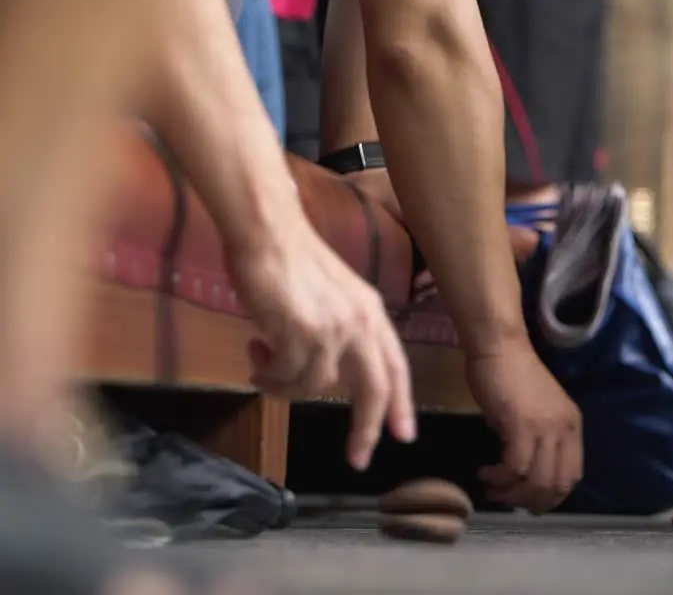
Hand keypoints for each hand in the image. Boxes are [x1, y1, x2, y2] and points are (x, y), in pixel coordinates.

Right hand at [225, 217, 416, 470]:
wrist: (267, 230)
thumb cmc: (290, 259)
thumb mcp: (331, 296)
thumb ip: (340, 331)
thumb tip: (328, 376)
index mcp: (372, 312)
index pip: (396, 366)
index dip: (401, 403)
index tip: (403, 435)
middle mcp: (361, 322)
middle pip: (374, 389)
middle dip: (366, 428)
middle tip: (358, 458)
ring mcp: (333, 329)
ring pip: (316, 386)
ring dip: (285, 387)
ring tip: (261, 367)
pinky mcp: (301, 334)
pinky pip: (286, 377)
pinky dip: (267, 376)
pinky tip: (253, 354)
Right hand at [470, 346, 581, 513]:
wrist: (500, 348)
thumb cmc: (512, 376)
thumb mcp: (536, 412)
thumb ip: (537, 439)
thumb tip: (522, 472)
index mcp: (572, 426)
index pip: (572, 477)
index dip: (549, 497)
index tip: (526, 500)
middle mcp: (565, 429)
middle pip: (557, 486)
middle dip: (530, 502)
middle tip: (506, 499)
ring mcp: (546, 427)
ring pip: (537, 481)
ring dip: (511, 493)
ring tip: (491, 487)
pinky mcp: (522, 425)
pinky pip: (515, 468)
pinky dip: (499, 477)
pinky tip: (484, 472)